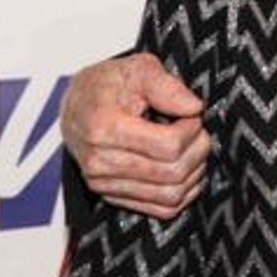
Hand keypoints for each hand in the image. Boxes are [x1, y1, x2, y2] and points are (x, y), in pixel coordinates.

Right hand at [61, 52, 208, 218]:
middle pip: (173, 172)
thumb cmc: (110, 84)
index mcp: (104, 127)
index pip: (168, 145)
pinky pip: (161, 209)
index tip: (193, 114)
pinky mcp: (111, 196)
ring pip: (170, 195)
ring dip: (195, 172)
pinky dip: (184, 192)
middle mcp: (99, 161)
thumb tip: (193, 107)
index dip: (192, 129)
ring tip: (194, 147)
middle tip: (199, 130)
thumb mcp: (138, 68)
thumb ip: (166, 85)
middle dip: (199, 149)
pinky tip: (189, 169)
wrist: (77, 103)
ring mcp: (103, 183)